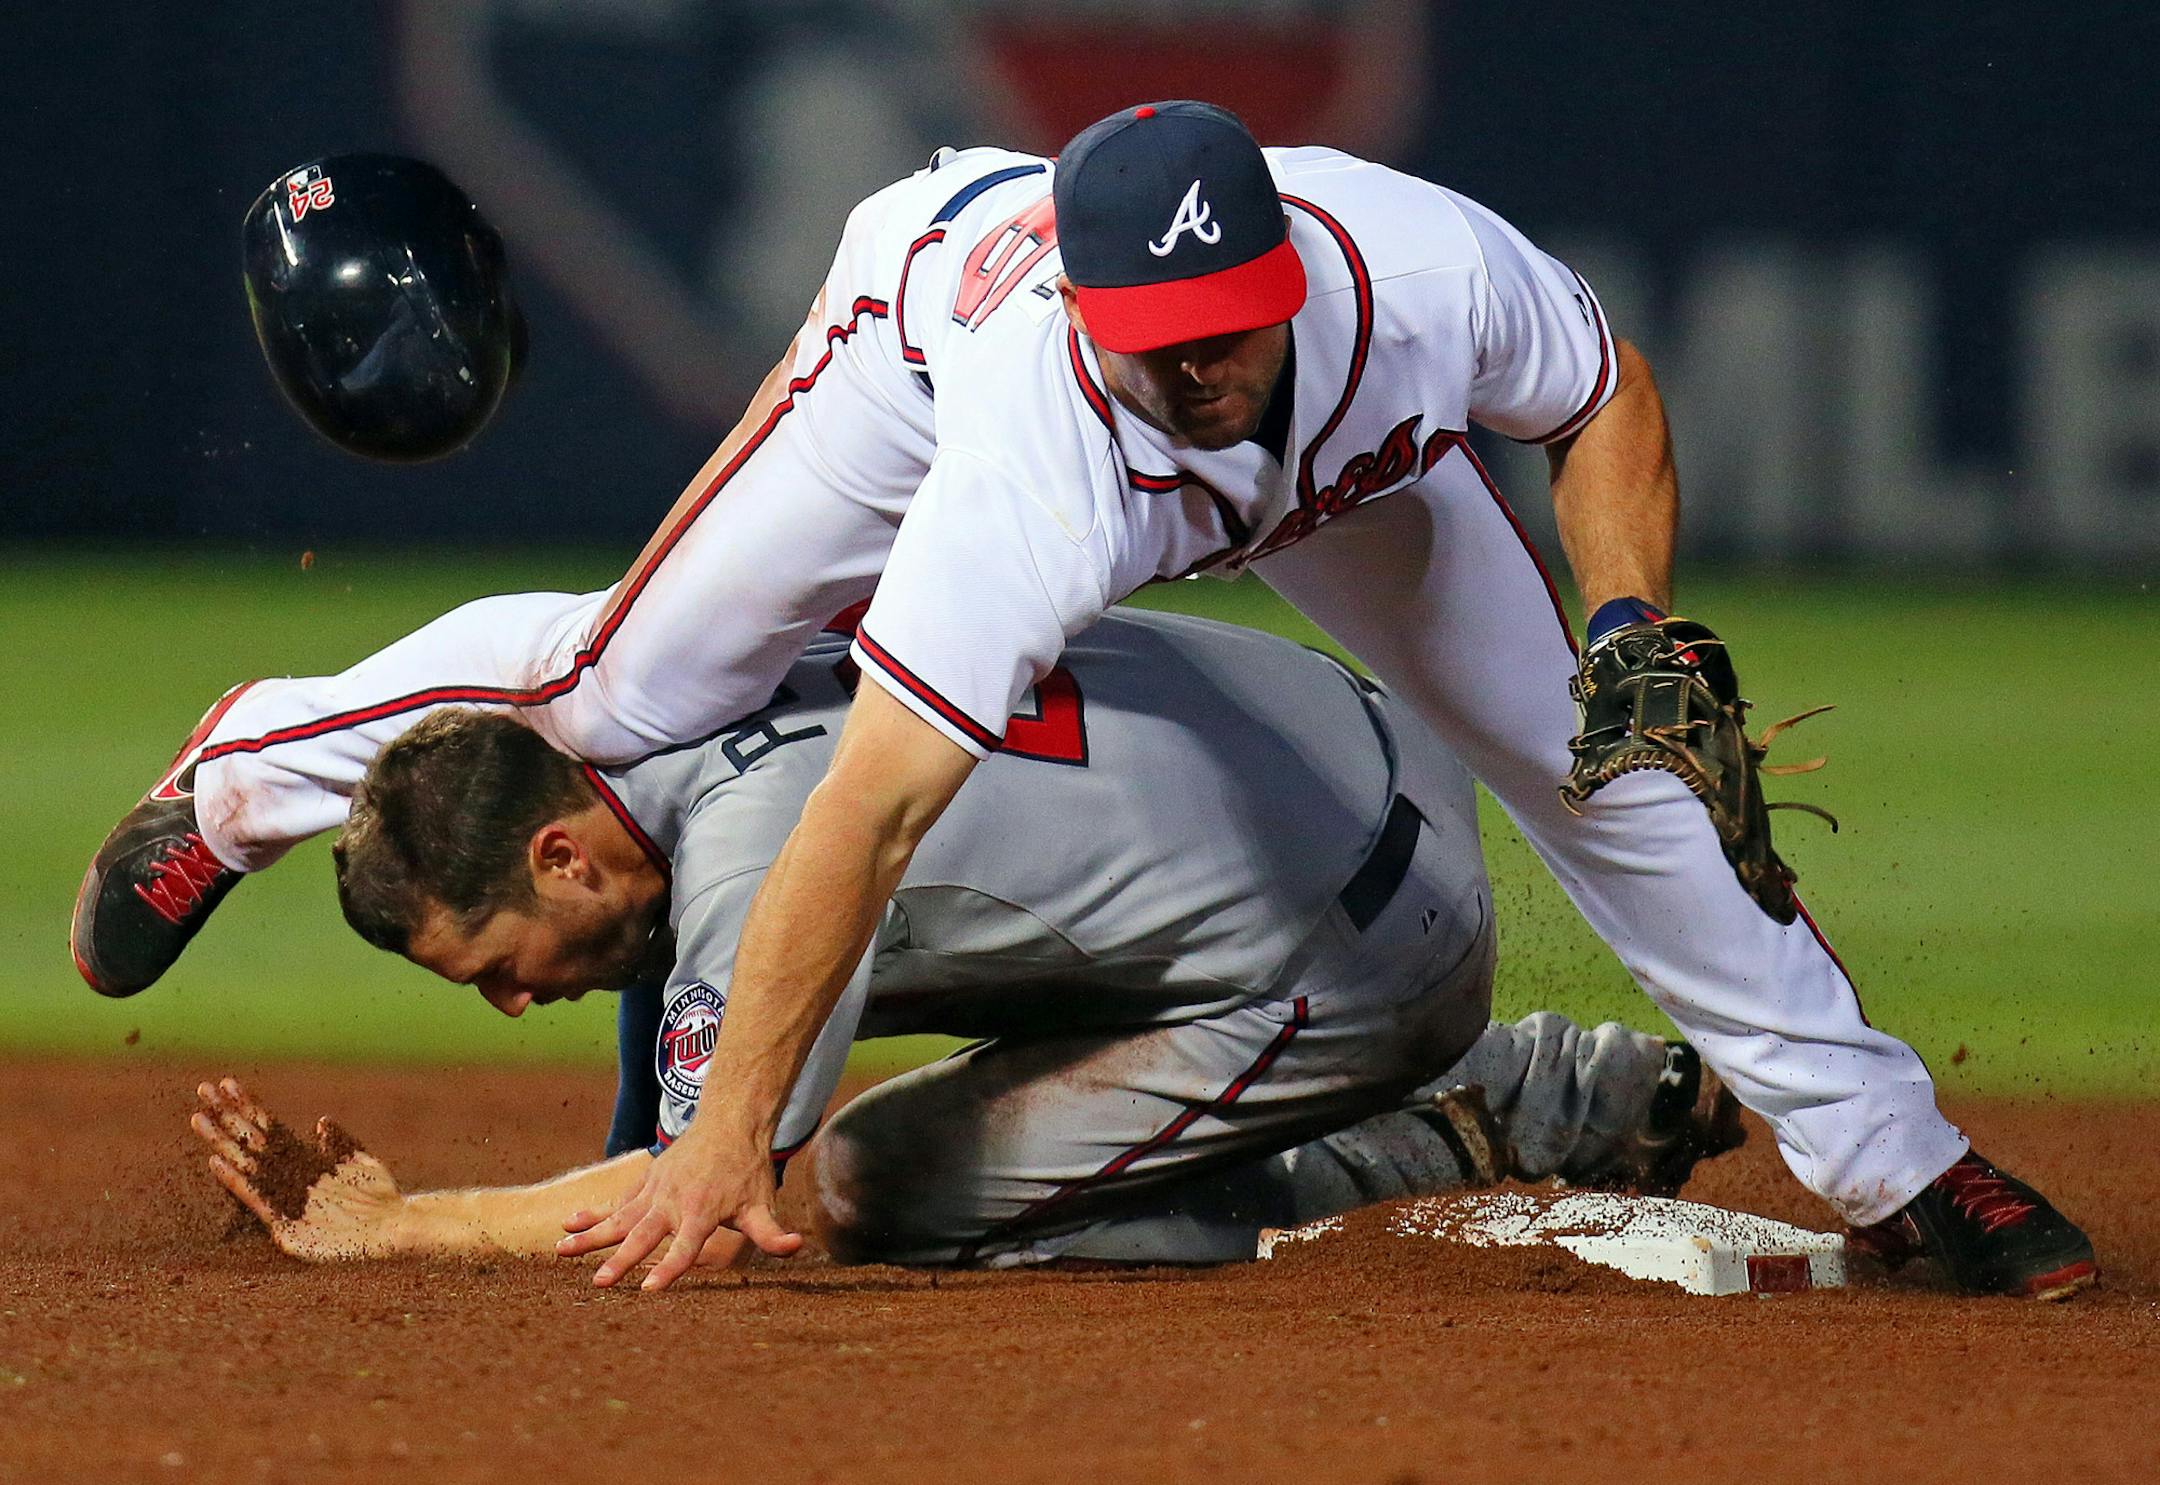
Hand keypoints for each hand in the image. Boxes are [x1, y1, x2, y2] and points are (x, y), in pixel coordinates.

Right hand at [190, 1077, 403, 1260]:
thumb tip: (321, 1122)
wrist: (393, 1229)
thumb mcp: (360, 1163)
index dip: (248, 1106)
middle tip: (202, 1090)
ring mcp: (285, 1202)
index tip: (227, 1083)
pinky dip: (238, 1182)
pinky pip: (258, 1201)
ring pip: (248, 1165)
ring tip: (198, 1118)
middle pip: (251, 1142)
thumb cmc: (379, 1195)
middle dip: (226, 1117)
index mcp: (303, 1163)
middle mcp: (289, 1180)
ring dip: (223, 1142)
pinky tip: (218, 1162)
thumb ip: (339, 1144)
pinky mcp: (286, 1229)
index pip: (269, 1128)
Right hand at [556, 1116, 799, 1289]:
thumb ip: (772, 1232)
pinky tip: (569, 1224)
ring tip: (561, 1251)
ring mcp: (655, 1190)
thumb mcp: (762, 1202)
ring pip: (618, 1217)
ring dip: (590, 1235)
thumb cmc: (746, 1170)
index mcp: (701, 1211)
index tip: (648, 1290)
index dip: (670, 1269)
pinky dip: (593, 1212)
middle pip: (642, 1235)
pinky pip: (616, 1201)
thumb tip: (797, 1247)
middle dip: (619, 1259)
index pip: (685, 1247)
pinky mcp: (645, 1181)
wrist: (728, 1122)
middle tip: (599, 1282)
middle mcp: (673, 1201)